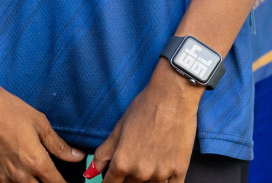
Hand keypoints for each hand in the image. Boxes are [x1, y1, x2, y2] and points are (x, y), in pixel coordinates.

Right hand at [0, 72, 82, 182]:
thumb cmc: (10, 110)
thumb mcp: (39, 123)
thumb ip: (58, 144)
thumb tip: (77, 157)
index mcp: (36, 161)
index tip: (67, 182)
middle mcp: (20, 174)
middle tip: (47, 176)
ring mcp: (3, 177)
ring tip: (30, 174)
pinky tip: (11, 175)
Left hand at [93, 62, 200, 182]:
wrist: (173, 98)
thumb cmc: (145, 108)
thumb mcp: (118, 129)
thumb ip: (104, 153)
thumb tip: (91, 172)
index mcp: (122, 162)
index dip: (109, 181)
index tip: (111, 178)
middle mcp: (140, 172)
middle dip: (127, 178)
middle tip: (134, 158)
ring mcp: (161, 174)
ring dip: (145, 179)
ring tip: (148, 157)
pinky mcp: (179, 171)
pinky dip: (164, 182)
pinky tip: (162, 170)